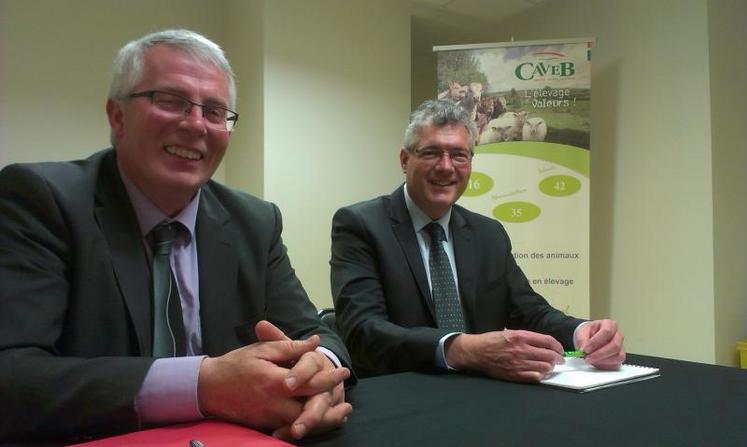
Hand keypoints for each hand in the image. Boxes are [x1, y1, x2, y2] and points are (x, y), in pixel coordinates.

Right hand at [197, 321, 350, 439]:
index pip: (309, 381)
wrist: (207, 387)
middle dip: (330, 406)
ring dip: (322, 419)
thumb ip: (290, 346)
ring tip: (340, 414)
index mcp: (275, 380)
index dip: (329, 377)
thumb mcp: (262, 350)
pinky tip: (317, 421)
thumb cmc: (236, 364)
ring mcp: (268, 417)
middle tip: (347, 402)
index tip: (344, 371)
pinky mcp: (263, 425)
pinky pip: (288, 428)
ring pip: (300, 423)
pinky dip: (304, 425)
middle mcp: (273, 402)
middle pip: (308, 408)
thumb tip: (315, 341)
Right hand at [445, 330, 563, 381]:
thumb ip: (527, 337)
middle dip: (558, 358)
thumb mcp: (510, 332)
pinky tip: (540, 373)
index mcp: (521, 336)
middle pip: (549, 355)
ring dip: (550, 367)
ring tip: (550, 366)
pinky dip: (541, 375)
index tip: (560, 349)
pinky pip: (534, 377)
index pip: (548, 341)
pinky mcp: (514, 374)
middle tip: (559, 360)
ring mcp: (518, 363)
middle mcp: (521, 350)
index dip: (558, 346)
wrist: (476, 352)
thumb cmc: (492, 341)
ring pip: (544, 367)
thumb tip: (544, 343)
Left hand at [574, 319, 624, 368]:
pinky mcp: (619, 357)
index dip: (596, 342)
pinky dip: (604, 365)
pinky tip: (596, 363)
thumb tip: (583, 350)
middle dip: (599, 354)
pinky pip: (616, 364)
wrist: (589, 338)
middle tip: (587, 357)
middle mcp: (617, 335)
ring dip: (602, 361)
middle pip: (615, 345)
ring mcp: (620, 347)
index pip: (607, 332)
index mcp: (609, 324)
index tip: (585, 349)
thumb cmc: (588, 333)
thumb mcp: (582, 333)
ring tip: (590, 360)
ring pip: (617, 356)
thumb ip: (582, 340)